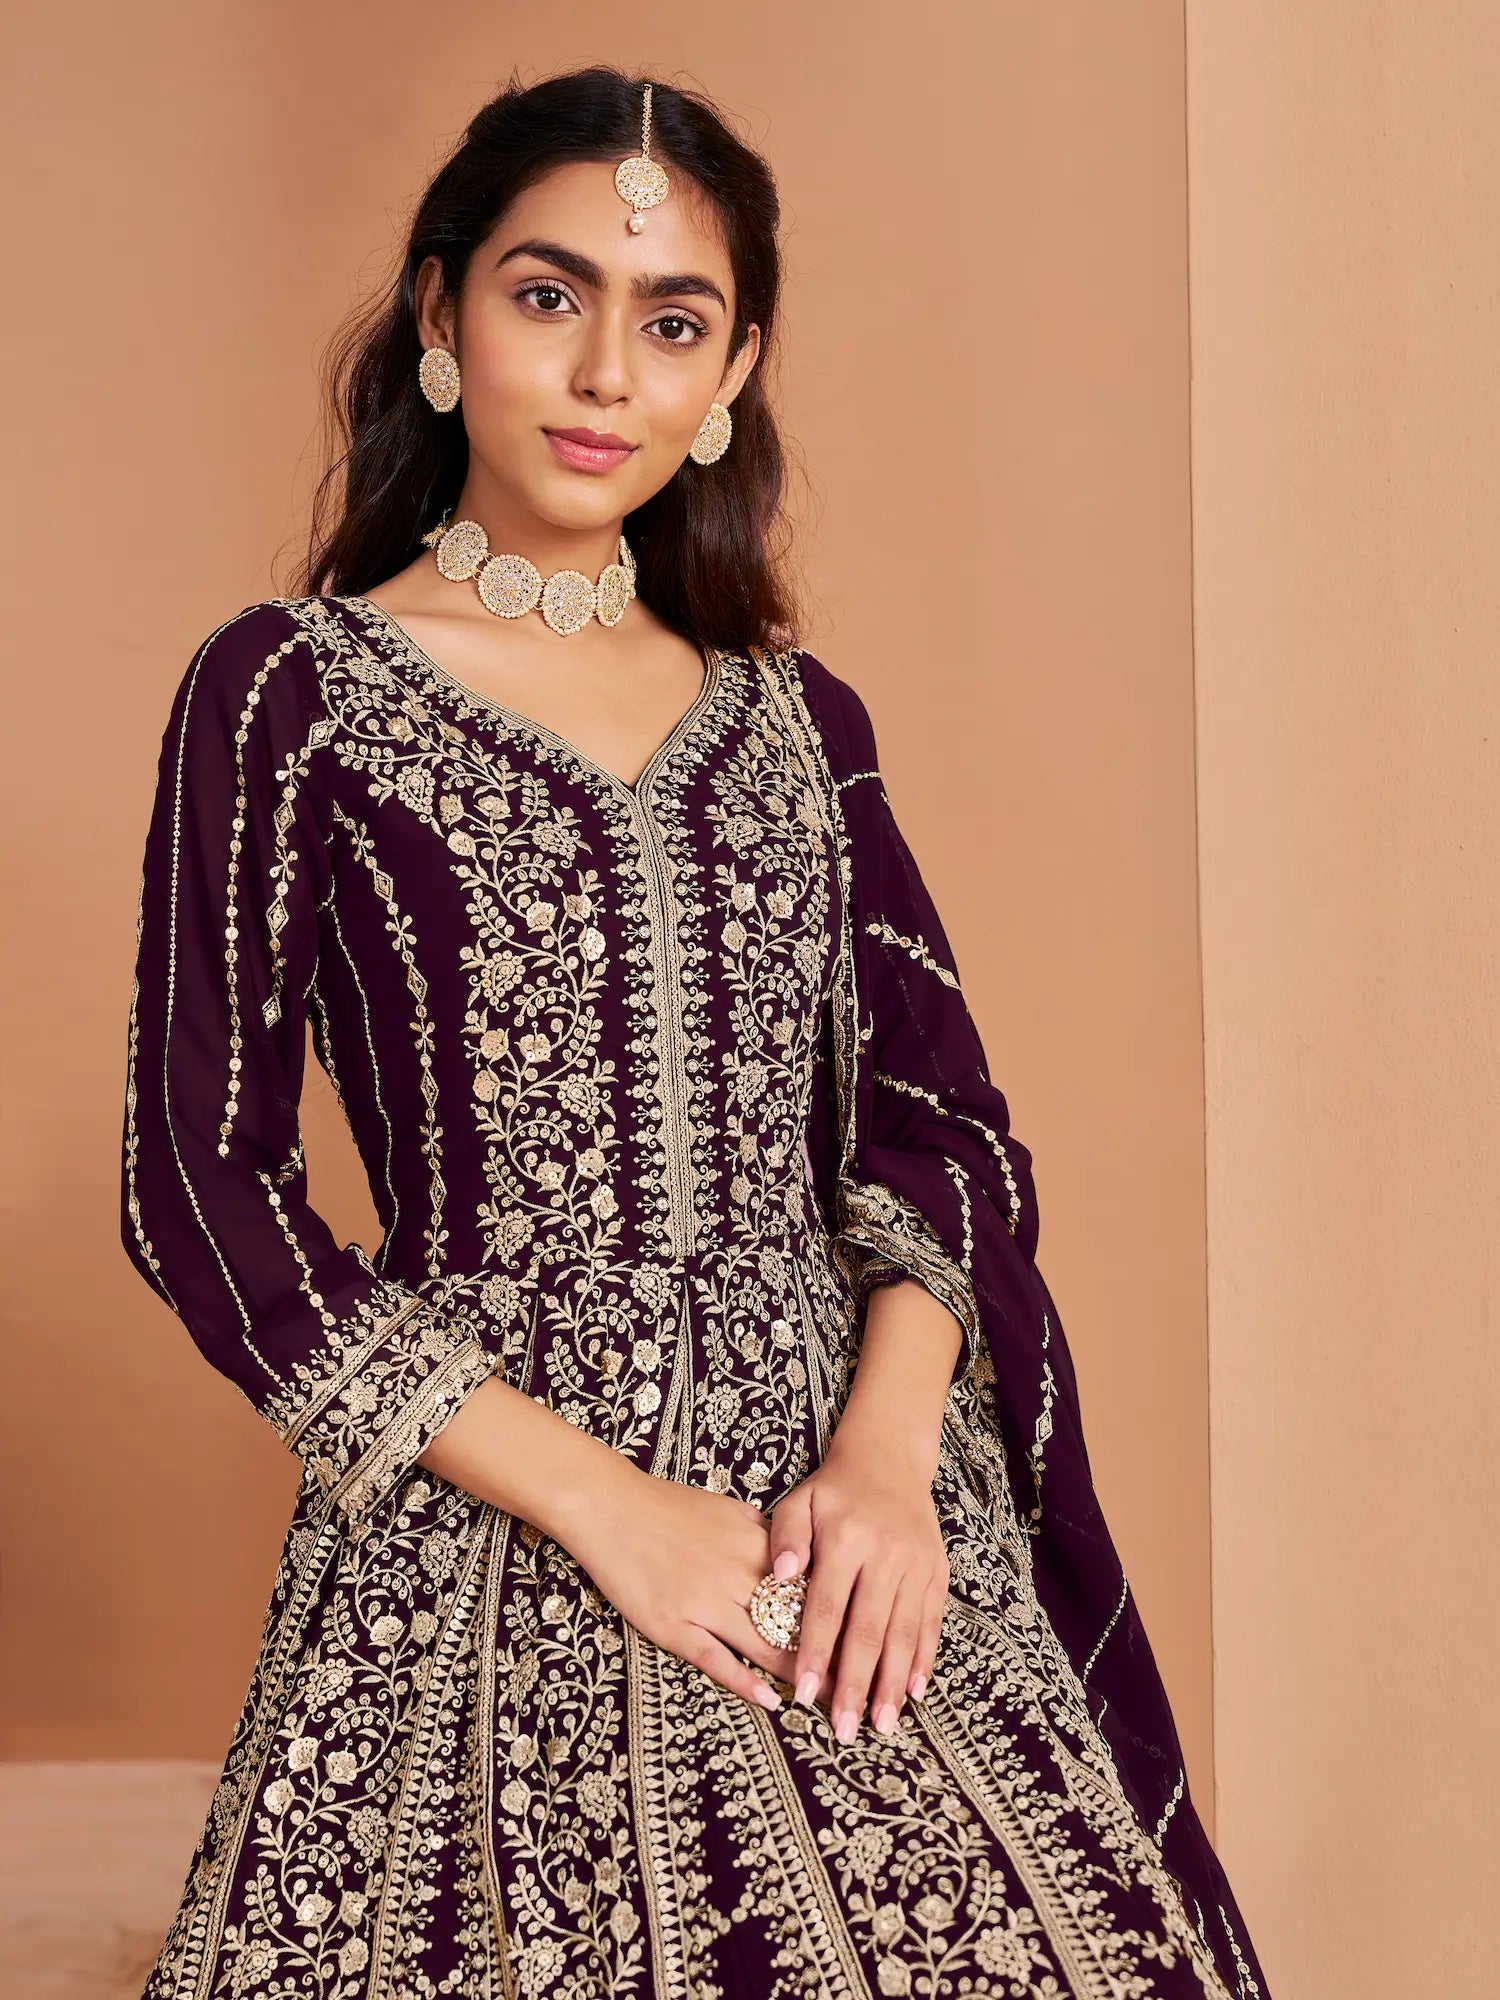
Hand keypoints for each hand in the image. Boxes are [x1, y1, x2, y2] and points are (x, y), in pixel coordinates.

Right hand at [561, 1456, 839, 1714]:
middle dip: (833, 1653)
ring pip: (764, 1644)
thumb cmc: (670, 1507)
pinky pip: (715, 1658)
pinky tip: (770, 1702)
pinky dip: (744, 1682)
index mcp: (755, 1544)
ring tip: (830, 1702)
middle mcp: (737, 1573)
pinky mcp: (673, 1624)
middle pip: (796, 1619)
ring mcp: (704, 1601)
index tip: (873, 1638)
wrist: (611, 1506)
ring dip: (800, 1675)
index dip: (844, 1614)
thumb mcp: (730, 1511)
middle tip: (865, 1684)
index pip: (814, 1584)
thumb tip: (805, 1558)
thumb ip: (769, 1537)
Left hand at [766, 1433, 949, 1742]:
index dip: (817, 1653)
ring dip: (893, 1684)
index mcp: (846, 1540)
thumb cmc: (834, 1490)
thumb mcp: (800, 1501)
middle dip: (857, 1686)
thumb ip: (786, 1537)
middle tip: (845, 1730)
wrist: (889, 1460)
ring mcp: (916, 1566)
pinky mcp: (936, 1572)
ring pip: (904, 1634)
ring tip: (883, 1725)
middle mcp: (885, 1556)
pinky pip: (931, 1622)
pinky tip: (915, 1692)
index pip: (827, 1608)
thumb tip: (780, 1576)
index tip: (805, 1695)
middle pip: (869, 1631)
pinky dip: (924, 1659)